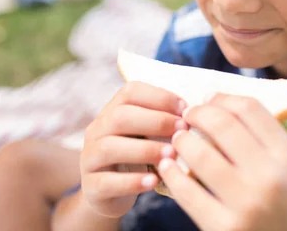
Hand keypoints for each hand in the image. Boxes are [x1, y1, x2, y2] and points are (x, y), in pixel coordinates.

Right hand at [80, 81, 187, 217]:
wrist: (108, 194)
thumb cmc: (136, 158)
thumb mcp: (145, 135)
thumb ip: (161, 121)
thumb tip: (197, 112)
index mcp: (112, 111)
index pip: (130, 92)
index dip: (159, 96)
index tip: (185, 108)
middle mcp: (97, 130)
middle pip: (120, 116)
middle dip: (155, 121)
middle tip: (182, 131)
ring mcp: (89, 158)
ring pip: (110, 148)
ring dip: (145, 149)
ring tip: (171, 155)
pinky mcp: (91, 187)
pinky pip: (108, 182)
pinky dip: (132, 181)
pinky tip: (154, 181)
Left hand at [158, 94, 286, 230]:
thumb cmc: (282, 200)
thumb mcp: (284, 164)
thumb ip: (259, 133)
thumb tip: (211, 98)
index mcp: (286, 156)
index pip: (250, 109)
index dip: (222, 98)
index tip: (207, 99)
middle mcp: (269, 177)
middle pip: (222, 124)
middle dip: (197, 114)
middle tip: (186, 115)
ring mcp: (245, 204)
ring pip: (199, 155)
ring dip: (181, 141)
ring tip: (177, 139)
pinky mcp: (222, 227)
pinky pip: (186, 192)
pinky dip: (171, 173)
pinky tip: (167, 166)